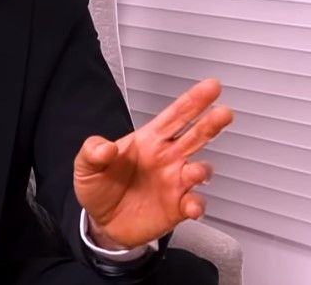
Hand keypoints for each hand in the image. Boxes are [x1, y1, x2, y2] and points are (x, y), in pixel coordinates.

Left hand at [74, 79, 232, 248]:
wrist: (102, 223)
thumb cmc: (99, 187)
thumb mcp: (86, 166)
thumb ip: (93, 152)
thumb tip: (105, 147)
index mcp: (149, 140)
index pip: (175, 115)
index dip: (193, 100)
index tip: (211, 87)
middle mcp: (168, 158)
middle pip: (196, 136)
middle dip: (211, 123)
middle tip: (224, 113)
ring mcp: (175, 182)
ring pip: (200, 169)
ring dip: (202, 169)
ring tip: (196, 171)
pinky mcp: (177, 207)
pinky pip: (195, 203)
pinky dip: (197, 204)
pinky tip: (192, 205)